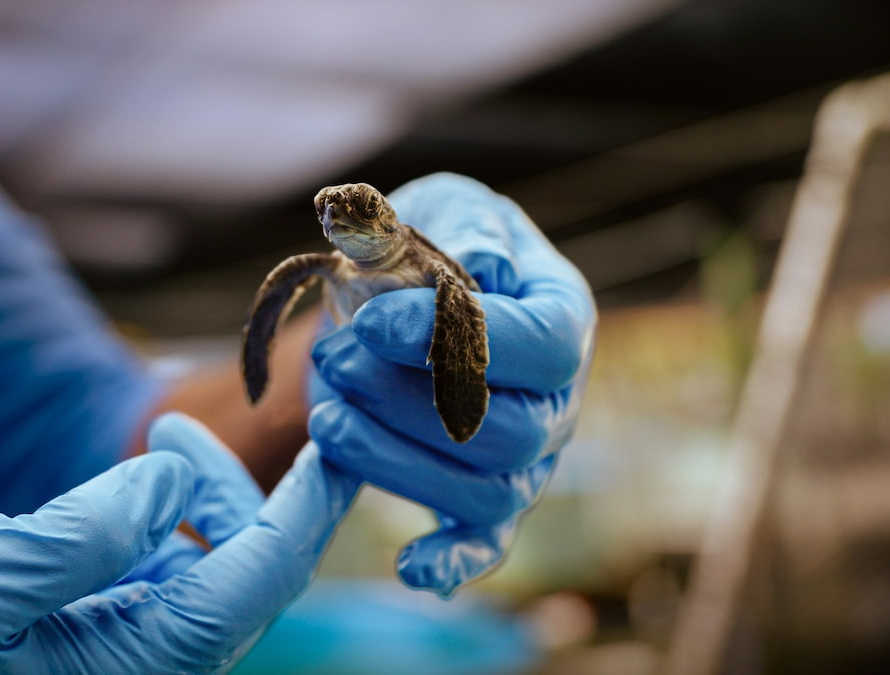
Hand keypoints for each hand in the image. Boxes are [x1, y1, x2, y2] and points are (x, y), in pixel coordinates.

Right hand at [0, 413, 358, 673]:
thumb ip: (94, 530)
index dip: (308, 505)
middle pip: (236, 569)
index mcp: (138, 664)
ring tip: (146, 449)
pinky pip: (142, 580)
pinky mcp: (82, 647)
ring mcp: (113, 659)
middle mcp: (142, 667)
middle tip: (173, 427)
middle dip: (227, 491)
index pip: (260, 575)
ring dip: (182, 503)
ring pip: (192, 570)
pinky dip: (136, 529)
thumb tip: (175, 482)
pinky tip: (95, 503)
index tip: (340, 444)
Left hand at [309, 172, 595, 596]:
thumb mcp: (441, 212)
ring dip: (396, 460)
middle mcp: (558, 398)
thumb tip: (475, 266)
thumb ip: (458, 229)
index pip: (541, 343)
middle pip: (511, 431)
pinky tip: (412, 569)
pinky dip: (454, 561)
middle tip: (336, 361)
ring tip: (327, 415)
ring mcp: (528, 458)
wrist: (402, 299)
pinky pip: (486, 542)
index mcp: (561, 316)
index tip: (374, 322)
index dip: (458, 339)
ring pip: (486, 490)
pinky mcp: (489, 499)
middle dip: (408, 402)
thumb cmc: (431, 250)